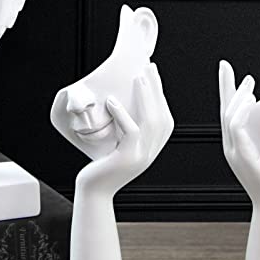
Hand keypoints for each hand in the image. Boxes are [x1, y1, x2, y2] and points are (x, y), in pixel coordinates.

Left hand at [76, 63, 173, 195]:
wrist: (94, 191)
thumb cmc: (103, 167)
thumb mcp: (120, 146)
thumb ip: (128, 129)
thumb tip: (124, 101)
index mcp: (152, 148)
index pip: (164, 118)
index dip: (160, 95)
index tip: (152, 75)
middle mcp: (152, 152)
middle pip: (161, 115)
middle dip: (156, 89)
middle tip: (149, 68)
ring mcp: (142, 156)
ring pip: (150, 121)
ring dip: (145, 96)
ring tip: (137, 78)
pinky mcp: (128, 158)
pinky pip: (131, 131)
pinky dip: (122, 114)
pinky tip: (112, 101)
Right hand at [219, 60, 259, 206]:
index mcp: (234, 142)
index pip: (226, 111)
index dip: (225, 91)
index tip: (225, 71)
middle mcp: (229, 144)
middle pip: (223, 109)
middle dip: (224, 86)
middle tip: (225, 67)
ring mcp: (232, 149)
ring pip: (229, 116)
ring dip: (237, 96)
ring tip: (248, 82)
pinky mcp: (239, 154)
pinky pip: (236, 127)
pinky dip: (240, 111)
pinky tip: (248, 100)